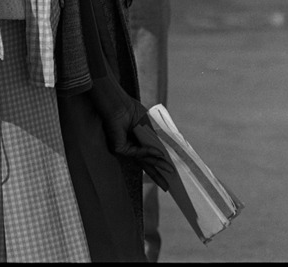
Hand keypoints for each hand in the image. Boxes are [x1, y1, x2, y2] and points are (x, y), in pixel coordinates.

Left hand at [90, 74, 174, 190]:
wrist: (117, 102)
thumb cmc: (130, 109)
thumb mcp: (148, 125)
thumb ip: (155, 138)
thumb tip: (167, 151)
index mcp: (135, 140)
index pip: (148, 155)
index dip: (158, 163)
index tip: (170, 171)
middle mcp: (129, 146)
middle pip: (145, 163)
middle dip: (157, 174)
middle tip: (167, 186)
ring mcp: (124, 149)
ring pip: (143, 161)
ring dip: (157, 166)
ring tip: (170, 170)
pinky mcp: (119, 149)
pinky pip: (137, 153)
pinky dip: (149, 154)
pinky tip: (160, 155)